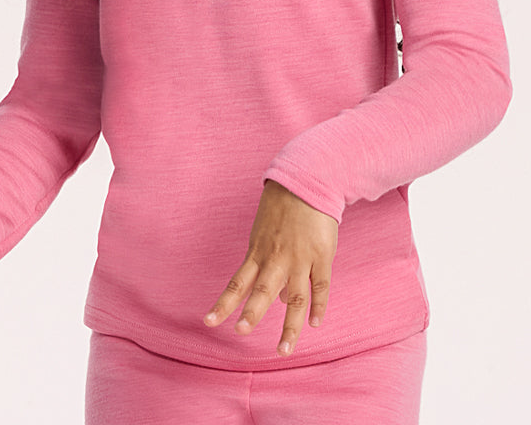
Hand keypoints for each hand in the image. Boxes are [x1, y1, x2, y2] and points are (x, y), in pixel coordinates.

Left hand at [204, 179, 337, 356]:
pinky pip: (321, 287)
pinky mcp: (322, 256)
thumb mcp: (265, 233)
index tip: (208, 323)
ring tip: (283, 350)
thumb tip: (279, 296)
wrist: (307, 181)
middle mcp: (276, 258)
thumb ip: (266, 263)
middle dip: (251, 314)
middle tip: (240, 332)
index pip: (236, 283)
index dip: (222, 304)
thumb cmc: (283, 207)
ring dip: (289, 326)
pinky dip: (318, 306)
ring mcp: (300, 258)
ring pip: (294, 299)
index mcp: (257, 252)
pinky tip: (315, 323)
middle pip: (261, 292)